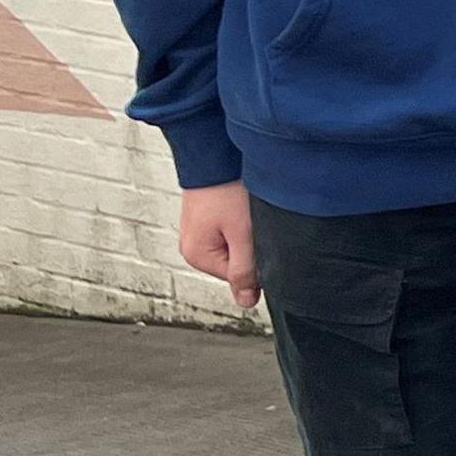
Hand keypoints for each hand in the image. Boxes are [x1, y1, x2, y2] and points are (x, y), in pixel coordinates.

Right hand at [179, 183, 258, 308]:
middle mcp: (194, 245)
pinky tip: (244, 205)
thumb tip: (246, 303)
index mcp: (197, 256)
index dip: (257, 260)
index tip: (261, 237)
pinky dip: (242, 220)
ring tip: (246, 210)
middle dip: (252, 244)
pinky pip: (232, 228)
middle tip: (253, 220)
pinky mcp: (209, 216)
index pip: (238, 276)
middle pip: (237, 261)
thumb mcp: (242, 234)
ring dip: (248, 231)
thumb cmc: (227, 190)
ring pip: (237, 243)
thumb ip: (245, 270)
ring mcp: (200, 230)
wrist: (215, 153)